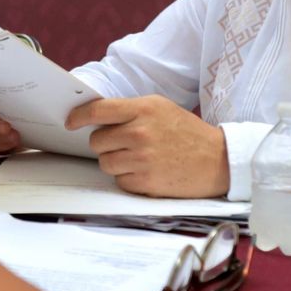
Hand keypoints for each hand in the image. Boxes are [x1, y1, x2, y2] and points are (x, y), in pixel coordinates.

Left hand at [65, 95, 228, 197]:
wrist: (219, 160)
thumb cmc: (188, 133)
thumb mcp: (161, 108)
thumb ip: (130, 110)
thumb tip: (96, 116)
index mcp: (144, 109)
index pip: (99, 111)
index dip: (79, 117)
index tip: (71, 122)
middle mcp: (141, 132)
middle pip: (97, 141)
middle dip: (105, 144)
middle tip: (124, 144)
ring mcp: (143, 159)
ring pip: (105, 162)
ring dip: (116, 162)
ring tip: (138, 158)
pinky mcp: (146, 182)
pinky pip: (119, 181)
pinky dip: (128, 178)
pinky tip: (147, 171)